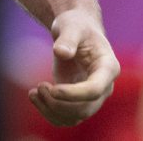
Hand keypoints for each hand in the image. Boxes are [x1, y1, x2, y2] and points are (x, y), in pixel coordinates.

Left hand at [28, 8, 120, 126]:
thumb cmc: (76, 25)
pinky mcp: (78, 101)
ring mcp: (92, 97)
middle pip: (85, 108)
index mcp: (108, 67)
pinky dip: (48, 112)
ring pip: (75, 117)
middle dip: (59, 104)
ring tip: (33, 93)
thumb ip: (68, 38)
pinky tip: (34, 96)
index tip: (52, 88)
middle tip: (39, 87)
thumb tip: (61, 52)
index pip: (95, 89)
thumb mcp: (71, 26)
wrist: (75, 30)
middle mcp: (104, 86)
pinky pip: (66, 117)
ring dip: (51, 111)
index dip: (74, 94)